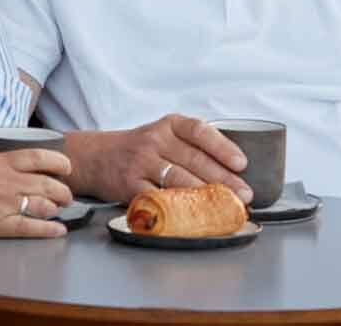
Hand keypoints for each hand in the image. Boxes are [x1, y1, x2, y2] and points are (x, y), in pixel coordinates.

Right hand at [0, 149, 73, 238]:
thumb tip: (6, 167)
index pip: (39, 157)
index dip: (59, 162)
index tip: (66, 167)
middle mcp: (3, 181)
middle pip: (46, 183)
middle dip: (63, 190)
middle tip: (67, 195)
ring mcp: (0, 204)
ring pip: (42, 205)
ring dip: (57, 208)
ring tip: (61, 210)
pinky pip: (29, 228)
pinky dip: (48, 230)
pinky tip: (58, 231)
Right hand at [72, 114, 250, 203]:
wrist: (95, 157)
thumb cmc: (139, 149)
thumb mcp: (163, 135)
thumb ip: (191, 146)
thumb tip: (231, 172)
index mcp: (169, 125)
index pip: (200, 131)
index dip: (223, 147)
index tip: (242, 163)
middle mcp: (155, 140)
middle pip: (195, 160)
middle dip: (224, 179)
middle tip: (244, 194)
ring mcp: (141, 163)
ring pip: (179, 180)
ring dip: (206, 196)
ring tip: (226, 206)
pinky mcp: (130, 185)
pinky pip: (160, 198)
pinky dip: (179, 208)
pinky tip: (195, 216)